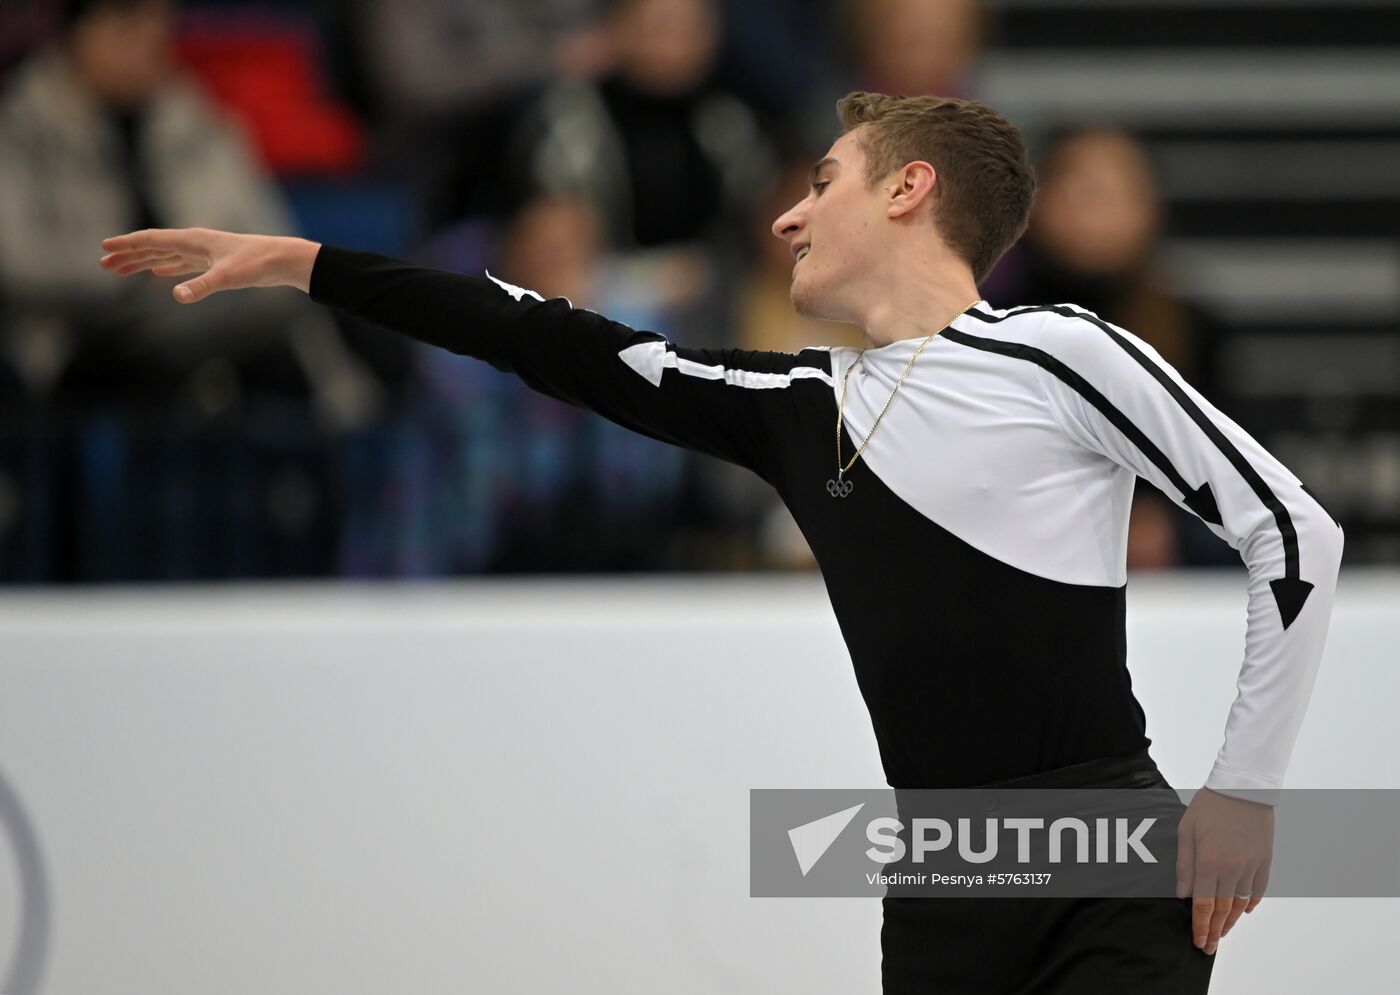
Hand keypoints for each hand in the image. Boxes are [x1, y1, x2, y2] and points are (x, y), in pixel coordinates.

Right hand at [99, 227, 320, 301]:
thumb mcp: (229, 277)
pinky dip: (166, 269)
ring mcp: (204, 253)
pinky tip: (158, 275)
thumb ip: (202, 287)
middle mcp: (195, 243)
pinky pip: (182, 265)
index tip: (104, 248)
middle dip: (128, 256)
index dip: (127, 245)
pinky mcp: (214, 264)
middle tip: (103, 264)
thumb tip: (177, 296)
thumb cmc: (258, 264)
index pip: (152, 241)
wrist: (283, 260)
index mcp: (193, 240)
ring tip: (121, 270)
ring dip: (143, 263)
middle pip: (153, 248)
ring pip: (165, 257)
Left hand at [1176, 786, 1273, 955]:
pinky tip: (1242, 911)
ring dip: (1230, 921)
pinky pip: (1258, 890)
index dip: (1200, 926)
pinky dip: (1249, 903)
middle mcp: (1232, 868)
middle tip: (1208, 947)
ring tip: (1221, 932)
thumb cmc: (1209, 806)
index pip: (1203, 904)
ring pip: (1240, 903)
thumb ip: (1184, 865)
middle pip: (1222, 909)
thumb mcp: (1186, 830)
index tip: (1198, 941)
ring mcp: (1251, 866)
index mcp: (1209, 862)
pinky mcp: (1265, 861)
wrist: (1243, 787)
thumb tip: (1182, 894)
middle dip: (1214, 931)